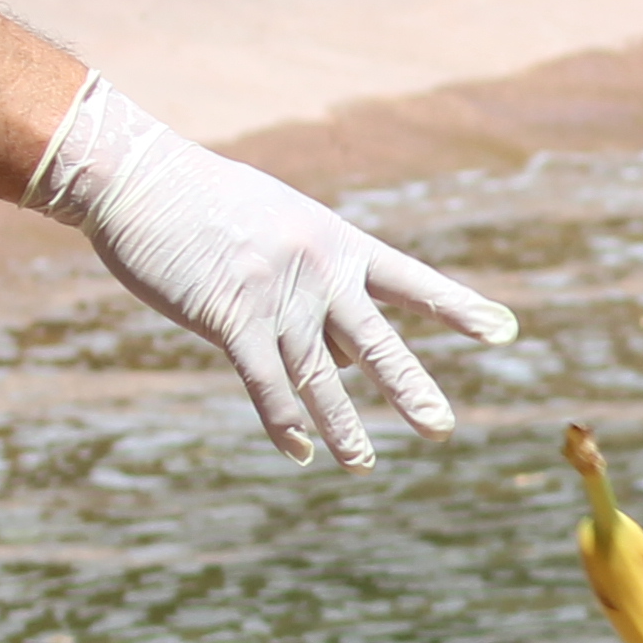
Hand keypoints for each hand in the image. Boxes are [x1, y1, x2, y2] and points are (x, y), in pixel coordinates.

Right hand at [23, 74, 515, 466]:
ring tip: (364, 465)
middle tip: (441, 427)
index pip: (412, 281)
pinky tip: (300, 452)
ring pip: (318, 376)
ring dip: (342, 426)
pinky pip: (264, 382)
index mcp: (338, 243)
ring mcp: (274, 296)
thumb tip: (339, 360)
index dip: (457, 308)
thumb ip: (317, 289)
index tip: (503, 330)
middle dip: (409, 388)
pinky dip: (282, 420)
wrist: (139, 177)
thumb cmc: (210, 201)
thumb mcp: (283, 226)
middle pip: (375, 341)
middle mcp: (317, 272)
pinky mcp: (228, 317)